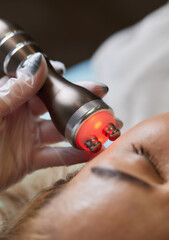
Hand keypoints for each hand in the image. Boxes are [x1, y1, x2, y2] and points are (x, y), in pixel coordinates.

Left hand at [0, 54, 121, 190]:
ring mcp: (29, 138)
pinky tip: (92, 151)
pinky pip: (57, 157)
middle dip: (79, 101)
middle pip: (56, 106)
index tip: (70, 74)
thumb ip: (16, 89)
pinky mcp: (31, 159)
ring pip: (61, 132)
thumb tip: (39, 63)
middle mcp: (24, 116)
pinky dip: (74, 155)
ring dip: (83, 130)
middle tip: (101, 95)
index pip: (39, 85)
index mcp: (12, 99)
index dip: (56, 79)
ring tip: (105, 126)